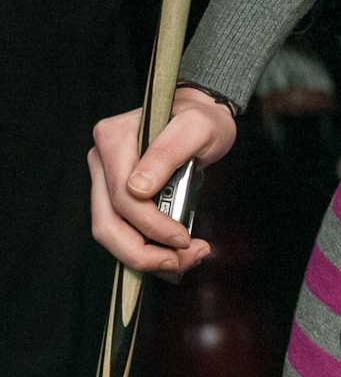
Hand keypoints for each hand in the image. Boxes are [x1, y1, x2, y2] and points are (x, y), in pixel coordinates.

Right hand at [89, 86, 239, 278]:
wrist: (202, 116)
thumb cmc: (202, 120)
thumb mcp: (197, 127)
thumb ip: (168, 152)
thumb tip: (137, 190)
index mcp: (114, 138)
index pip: (124, 198)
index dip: (152, 226)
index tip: (185, 239)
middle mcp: (101, 160)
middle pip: (109, 222)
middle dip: (144, 252)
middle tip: (184, 260)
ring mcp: (104, 179)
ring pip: (111, 232)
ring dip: (144, 256)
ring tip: (185, 260)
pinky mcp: (115, 195)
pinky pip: (122, 230)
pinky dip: (145, 249)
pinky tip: (173, 256)